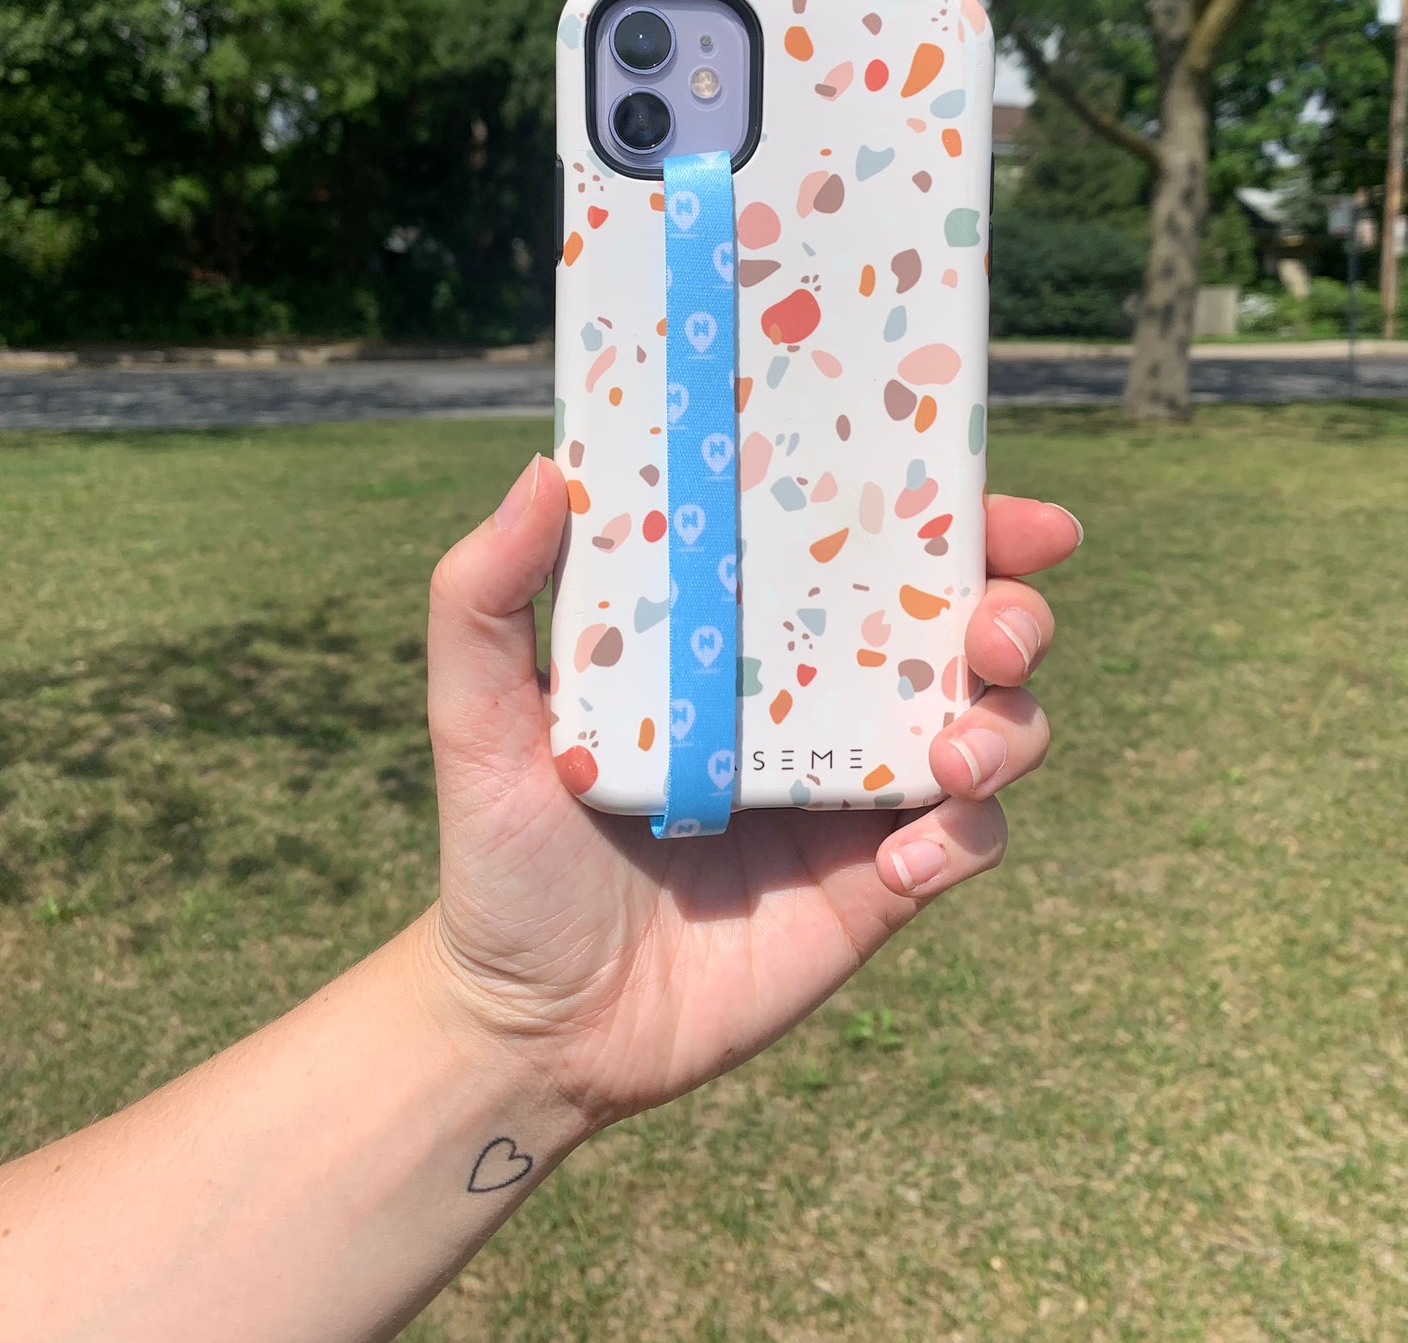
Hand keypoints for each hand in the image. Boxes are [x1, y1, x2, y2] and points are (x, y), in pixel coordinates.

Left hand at [422, 455, 1078, 1128]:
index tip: (982, 491)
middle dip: (1015, 607)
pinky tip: (897, 865)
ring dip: (1010, 724)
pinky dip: (963, 838)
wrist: (536, 1023)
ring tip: (955, 755)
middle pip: (964, 623)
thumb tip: (541, 469)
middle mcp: (821, 698)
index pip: (864, 545)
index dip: (943, 509)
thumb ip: (482, 597)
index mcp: (748, 636)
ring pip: (998, 724)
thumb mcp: (478, 718)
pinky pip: (970, 842)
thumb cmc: (503, 853)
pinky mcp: (881, 882)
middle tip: (996, 626)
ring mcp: (859, 791)